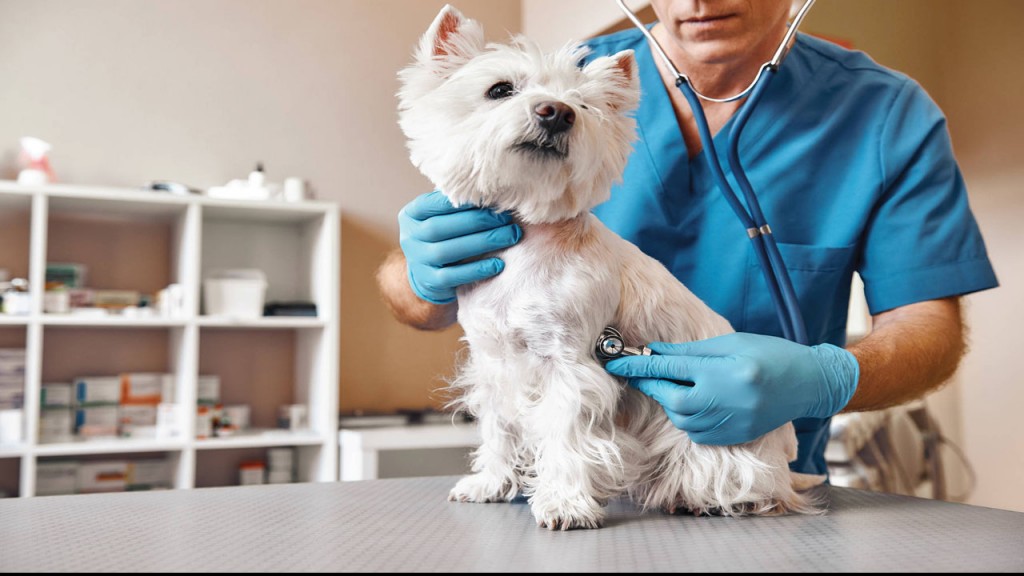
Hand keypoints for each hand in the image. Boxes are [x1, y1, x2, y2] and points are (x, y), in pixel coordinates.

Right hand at [399, 190, 521, 303]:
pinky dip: (476, 270)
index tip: (490, 199)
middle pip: (439, 227)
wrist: (428, 275)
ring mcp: (417, 261)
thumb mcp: (442, 218)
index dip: (461, 202)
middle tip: (505, 219)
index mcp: (412, 214)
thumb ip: (457, 206)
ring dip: (481, 243)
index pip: (433, 203)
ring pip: (446, 251)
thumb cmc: (444, 237)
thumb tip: (493, 193)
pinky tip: (498, 264)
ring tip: (509, 236)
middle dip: (476, 221)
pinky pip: (452, 276)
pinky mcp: (429, 282)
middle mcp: (410, 237)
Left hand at [605, 332, 858, 445]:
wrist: (808, 382)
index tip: (615, 361)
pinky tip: (694, 402)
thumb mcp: (730, 343)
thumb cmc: (770, 354)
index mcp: (722, 372)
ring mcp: (729, 423)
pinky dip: (687, 418)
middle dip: (654, 386)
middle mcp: (724, 401)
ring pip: (681, 418)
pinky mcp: (733, 437)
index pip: (669, 368)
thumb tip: (655, 351)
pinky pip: (696, 432)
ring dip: (670, 401)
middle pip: (671, 398)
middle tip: (643, 373)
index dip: (638, 364)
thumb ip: (690, 351)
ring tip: (675, 384)